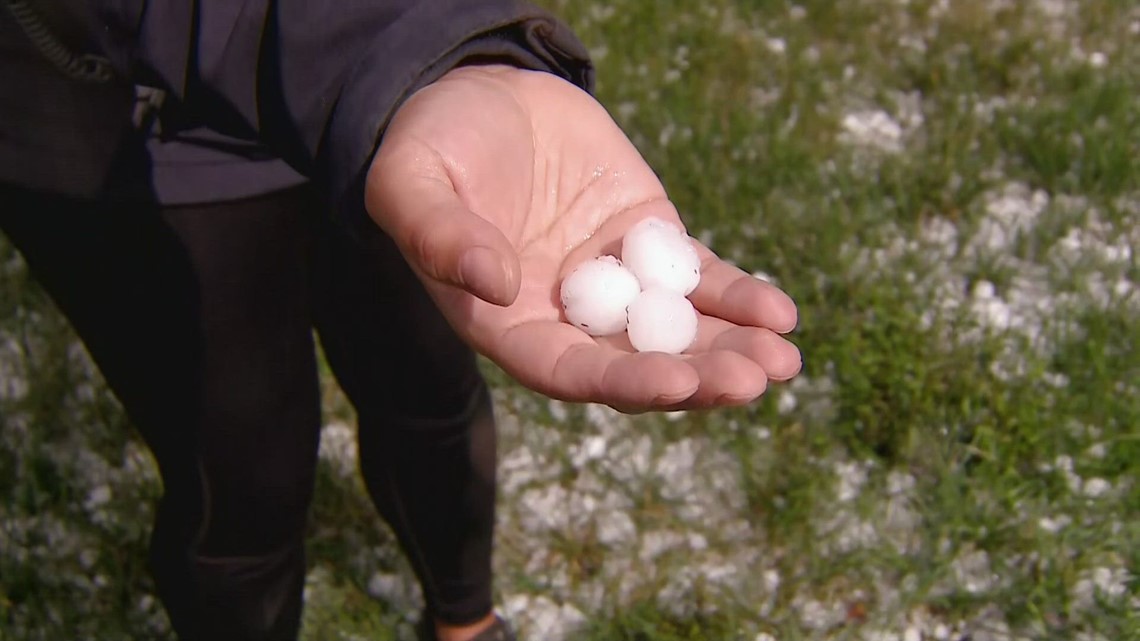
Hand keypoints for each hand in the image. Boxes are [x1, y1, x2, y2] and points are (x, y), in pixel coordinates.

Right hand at [365, 65, 800, 411]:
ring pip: (677, 329)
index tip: (675, 383)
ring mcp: (613, 280)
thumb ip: (440, 236)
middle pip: (636, 363)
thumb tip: (496, 284)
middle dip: (697, 377)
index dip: (621, 382)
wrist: (479, 94)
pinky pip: (696, 276)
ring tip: (784, 362)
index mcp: (506, 322)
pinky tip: (779, 313)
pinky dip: (736, 296)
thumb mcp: (412, 183)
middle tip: (755, 379)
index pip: (566, 370)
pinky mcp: (647, 239)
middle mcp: (565, 315)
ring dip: (731, 348)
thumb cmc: (431, 144)